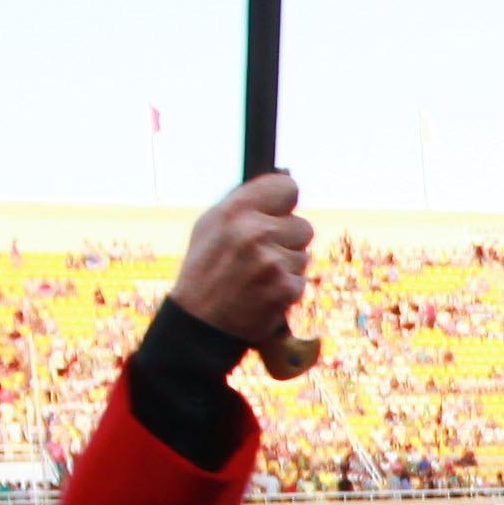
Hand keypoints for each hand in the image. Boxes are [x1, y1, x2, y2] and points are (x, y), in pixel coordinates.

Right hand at [173, 173, 311, 346]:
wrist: (199, 324)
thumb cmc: (205, 271)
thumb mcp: (211, 226)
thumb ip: (246, 203)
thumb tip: (284, 180)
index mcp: (235, 210)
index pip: (287, 188)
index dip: (284, 204)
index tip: (278, 215)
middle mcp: (254, 232)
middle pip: (302, 226)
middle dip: (287, 242)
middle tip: (260, 259)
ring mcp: (271, 261)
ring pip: (303, 255)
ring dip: (287, 268)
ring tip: (257, 279)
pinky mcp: (284, 288)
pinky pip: (301, 281)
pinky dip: (286, 290)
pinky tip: (263, 295)